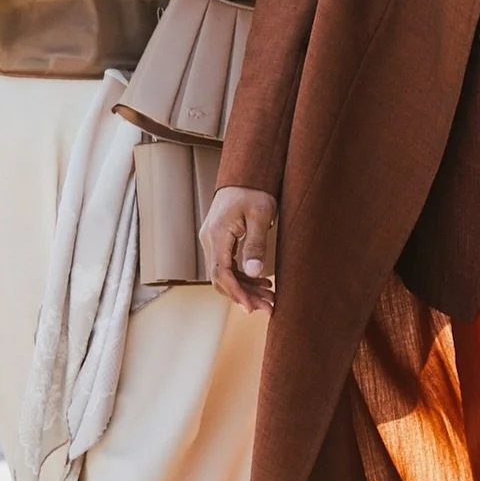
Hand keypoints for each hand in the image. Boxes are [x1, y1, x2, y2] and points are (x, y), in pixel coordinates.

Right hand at [201, 186, 277, 313]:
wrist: (246, 173)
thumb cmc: (255, 190)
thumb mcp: (260, 215)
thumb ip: (256, 244)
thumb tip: (253, 273)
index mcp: (217, 234)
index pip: (221, 273)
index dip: (237, 293)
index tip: (252, 307)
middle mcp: (210, 240)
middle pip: (221, 278)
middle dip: (244, 295)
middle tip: (269, 307)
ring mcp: (213, 241)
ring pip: (225, 274)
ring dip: (245, 289)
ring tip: (269, 299)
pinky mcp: (220, 241)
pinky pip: (228, 265)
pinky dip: (243, 278)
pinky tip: (262, 283)